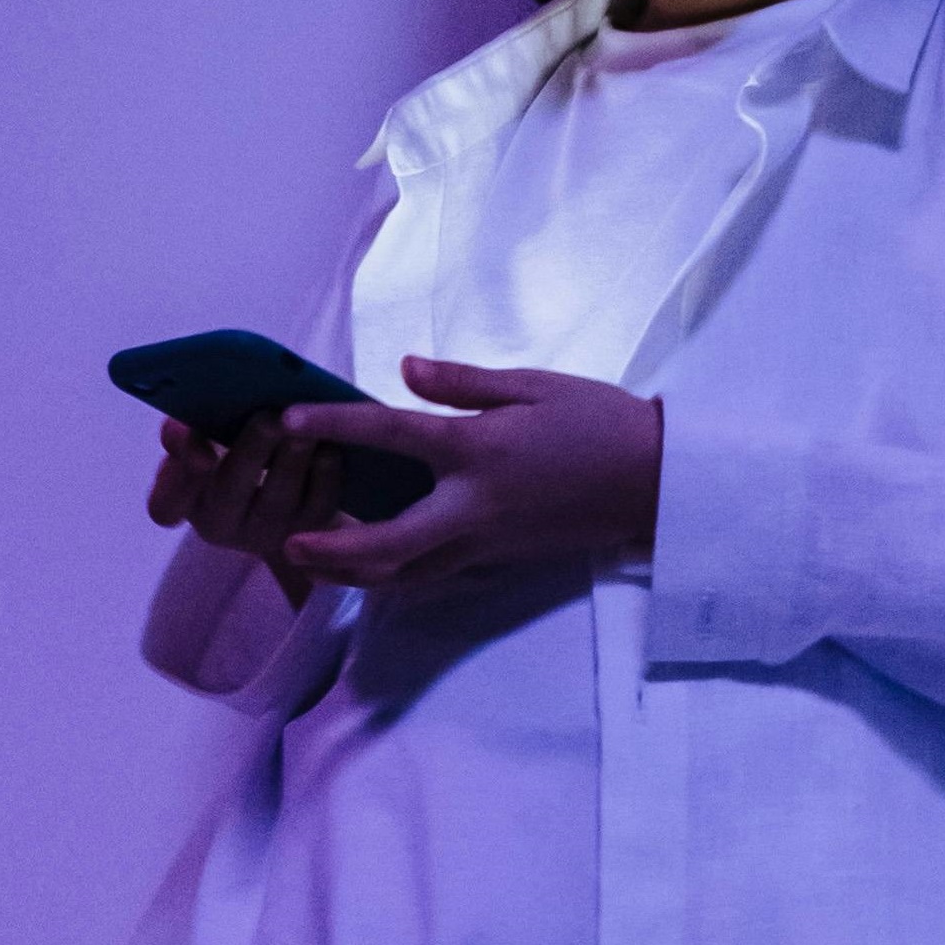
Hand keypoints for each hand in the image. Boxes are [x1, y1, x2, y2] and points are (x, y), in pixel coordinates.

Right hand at [147, 411, 348, 572]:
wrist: (289, 485)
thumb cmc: (236, 451)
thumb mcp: (205, 439)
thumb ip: (186, 432)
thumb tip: (182, 426)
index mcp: (186, 501)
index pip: (164, 506)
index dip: (177, 481)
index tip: (202, 454)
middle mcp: (223, 524)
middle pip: (229, 493)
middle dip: (250, 452)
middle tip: (270, 417)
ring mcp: (268, 533)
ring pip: (278, 499)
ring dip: (292, 458)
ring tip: (305, 425)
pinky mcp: (310, 530)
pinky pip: (318, 504)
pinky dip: (325, 472)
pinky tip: (329, 444)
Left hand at [273, 354, 662, 587]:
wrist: (657, 481)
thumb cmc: (600, 422)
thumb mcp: (534, 385)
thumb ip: (463, 383)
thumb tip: (405, 370)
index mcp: (477, 450)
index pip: (389, 435)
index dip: (333, 425)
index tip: (288, 419)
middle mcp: (473, 506)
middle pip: (387, 545)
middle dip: (332, 551)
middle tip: (288, 544)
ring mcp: (486, 542)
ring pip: (406, 574)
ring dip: (356, 574)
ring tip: (314, 565)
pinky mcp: (500, 560)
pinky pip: (434, 574)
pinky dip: (395, 574)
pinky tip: (373, 565)